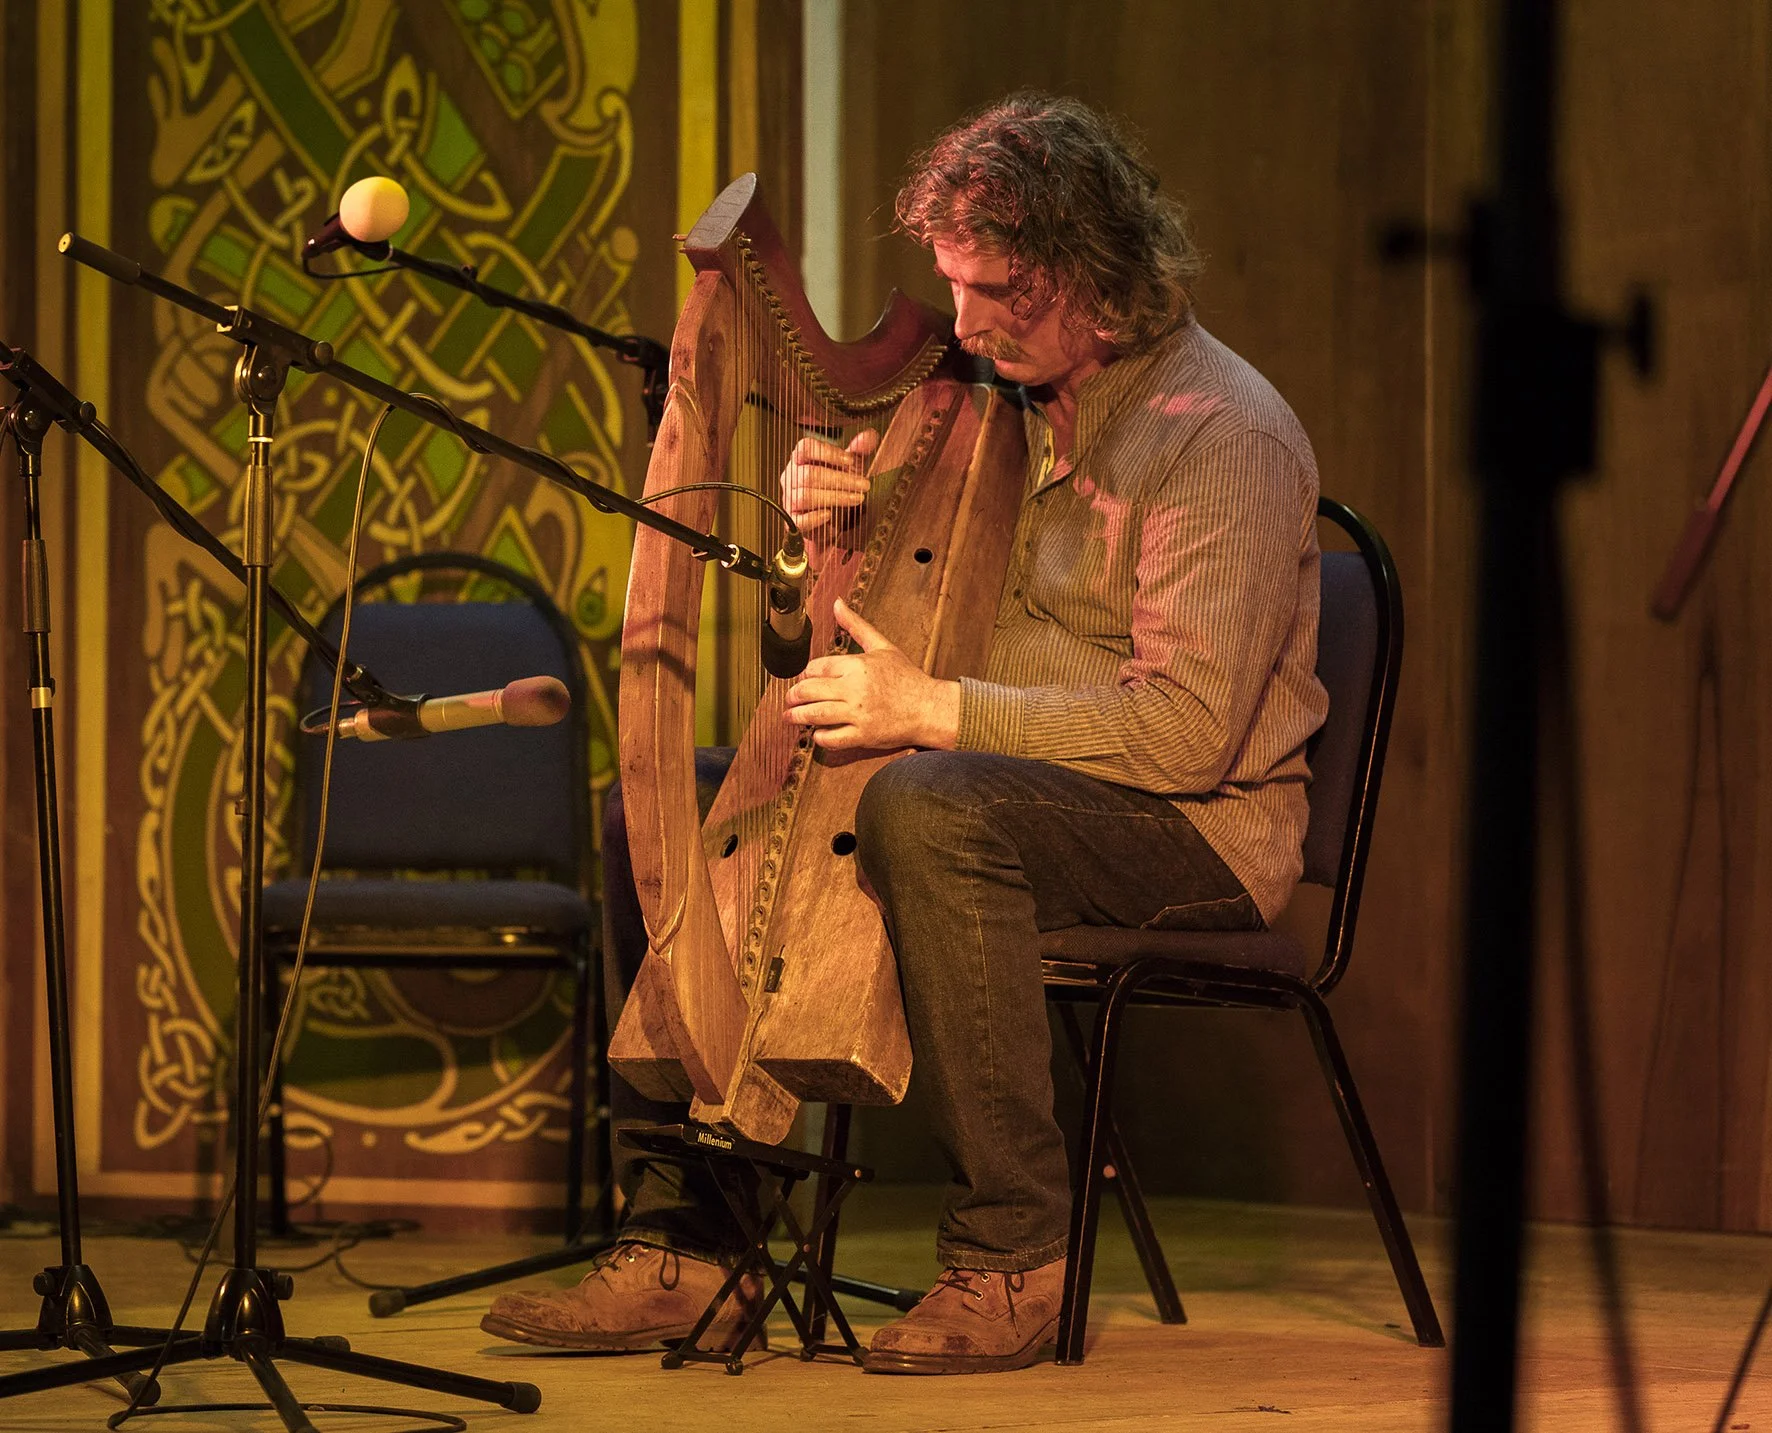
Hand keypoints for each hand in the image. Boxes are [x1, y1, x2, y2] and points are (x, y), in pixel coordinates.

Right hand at [780, 429, 878, 568]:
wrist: (834, 515)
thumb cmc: (838, 484)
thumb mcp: (851, 466)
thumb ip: (860, 450)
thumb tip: (868, 436)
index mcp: (802, 458)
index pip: (806, 447)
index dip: (828, 453)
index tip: (851, 461)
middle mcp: (792, 475)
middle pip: (809, 474)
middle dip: (840, 480)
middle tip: (864, 484)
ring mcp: (790, 497)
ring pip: (804, 496)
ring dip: (834, 497)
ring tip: (857, 498)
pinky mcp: (793, 519)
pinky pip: (797, 520)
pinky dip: (814, 518)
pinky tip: (829, 515)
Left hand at [784, 598, 960, 751]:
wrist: (929, 708)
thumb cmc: (907, 678)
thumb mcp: (882, 646)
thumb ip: (856, 625)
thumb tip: (837, 604)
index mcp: (857, 666)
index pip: (817, 668)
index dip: (805, 673)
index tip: (803, 677)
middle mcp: (855, 689)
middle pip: (809, 691)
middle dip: (793, 696)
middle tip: (789, 699)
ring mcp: (858, 713)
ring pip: (816, 715)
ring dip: (797, 716)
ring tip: (790, 717)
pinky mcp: (863, 735)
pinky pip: (832, 738)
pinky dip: (820, 737)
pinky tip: (817, 732)